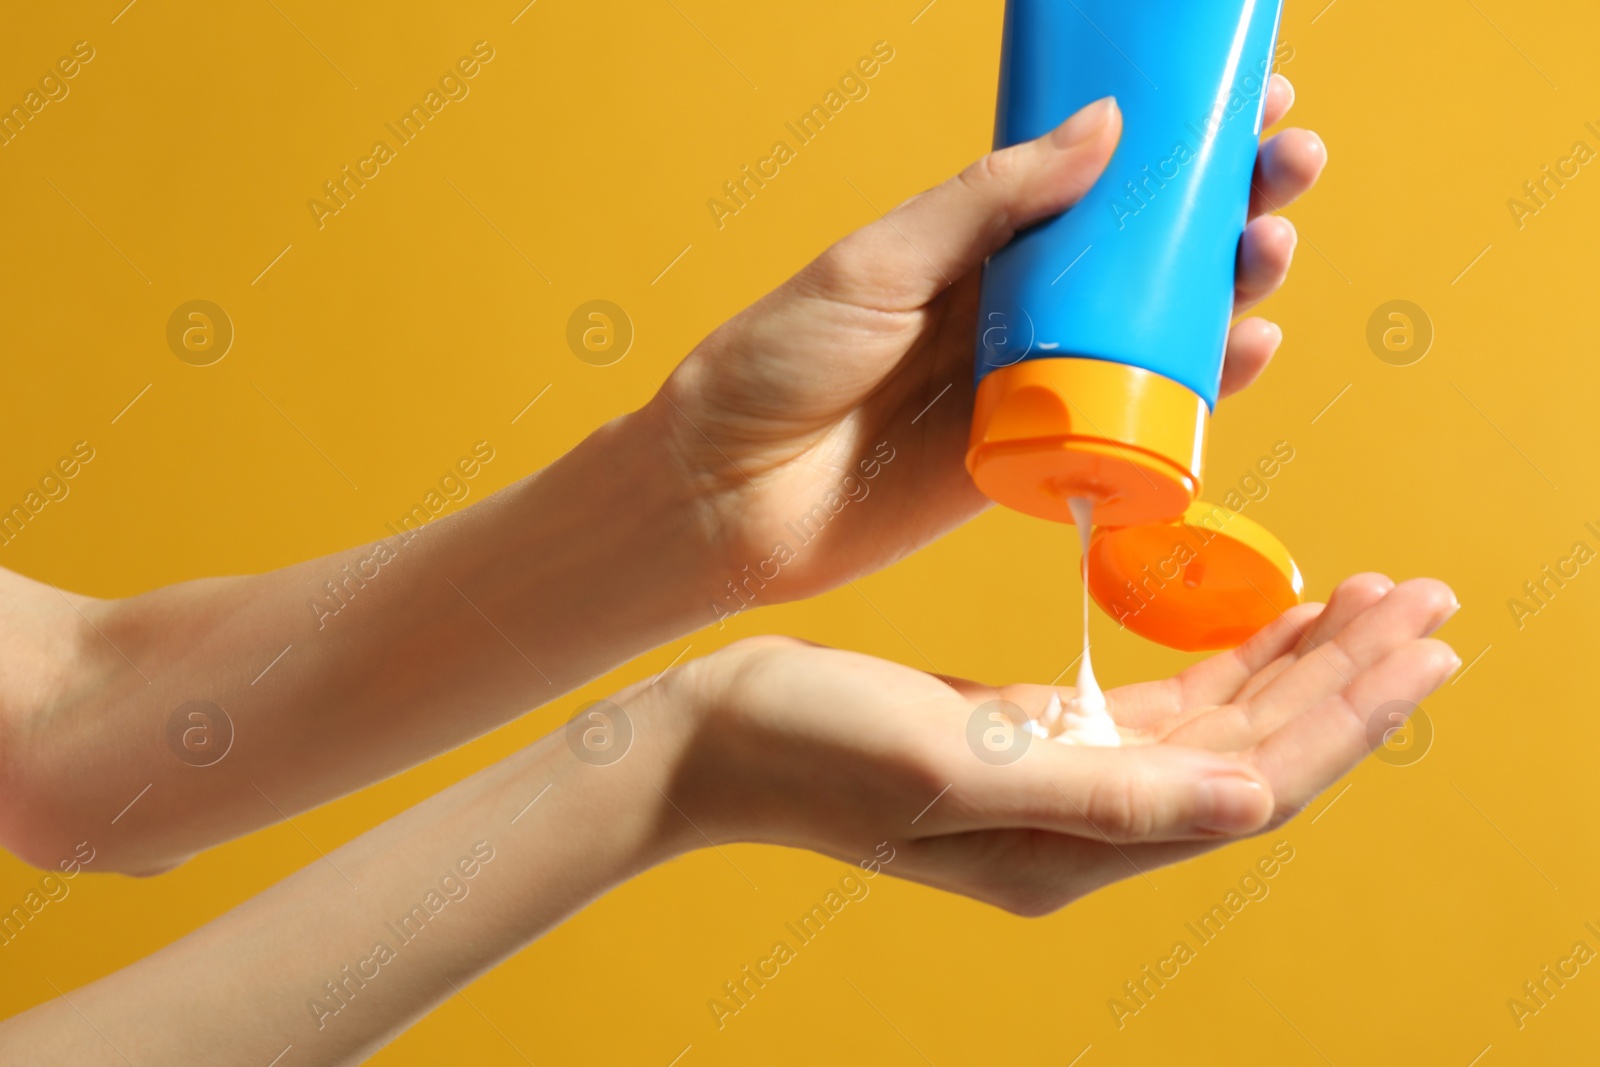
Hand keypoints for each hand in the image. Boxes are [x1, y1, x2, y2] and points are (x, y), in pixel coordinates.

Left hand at [651, 78, 1325, 606]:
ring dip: (1230, 291)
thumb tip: (1106, 126)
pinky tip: (1245, 352)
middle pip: (1150, 252)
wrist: (724, 499)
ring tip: (1272, 246)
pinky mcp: (1037, 461)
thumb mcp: (876, 263)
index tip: (1255, 102)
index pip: (1100, 180)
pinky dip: (1197, 392)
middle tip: (1288, 165)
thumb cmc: (776, 366)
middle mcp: (1017, 308)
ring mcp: (1033, 385)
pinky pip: (1133, 422)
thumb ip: (987, 203)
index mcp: (977, 244)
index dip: (1181, 143)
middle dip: (1229, 206)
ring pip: (1157, 333)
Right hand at [652, 575, 1456, 913]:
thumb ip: (1099, 793)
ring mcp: (1067, 782)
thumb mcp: (948, 764)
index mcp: (1074, 845)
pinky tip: (1267, 614)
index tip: (1418, 645)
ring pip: (1220, 724)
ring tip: (1375, 602)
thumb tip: (1249, 799)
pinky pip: (1164, 702)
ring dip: (1301, 664)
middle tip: (1429, 605)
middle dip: (1349, 682)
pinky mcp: (1040, 735)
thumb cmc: (810, 744)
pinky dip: (1225, 654)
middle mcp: (1088, 826)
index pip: (1251, 784)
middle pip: (1256, 754)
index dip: (1344, 719)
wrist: (717, 738)